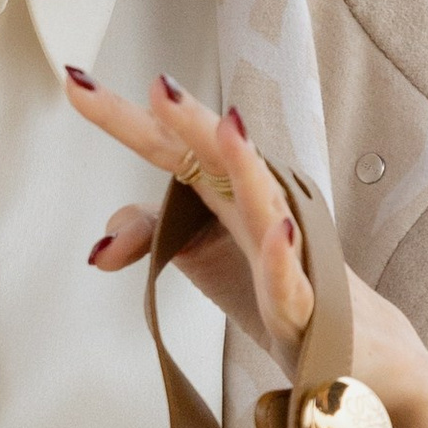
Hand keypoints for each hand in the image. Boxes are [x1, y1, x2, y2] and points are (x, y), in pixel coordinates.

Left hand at [61, 70, 427, 427]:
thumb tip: (97, 253)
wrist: (353, 344)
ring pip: (265, 202)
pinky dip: (284, 255)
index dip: (123, 118)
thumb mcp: (195, 253)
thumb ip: (146, 234)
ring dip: (247, 166)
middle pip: (219, 156)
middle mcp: (259, 203)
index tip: (74, 82)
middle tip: (158, 85)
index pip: (168, 146)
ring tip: (228, 128)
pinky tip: (280, 230)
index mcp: (225, 188)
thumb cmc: (270, 284)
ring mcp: (289, 249)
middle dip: (191, 120)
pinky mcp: (308, 302)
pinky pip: (293, 278)